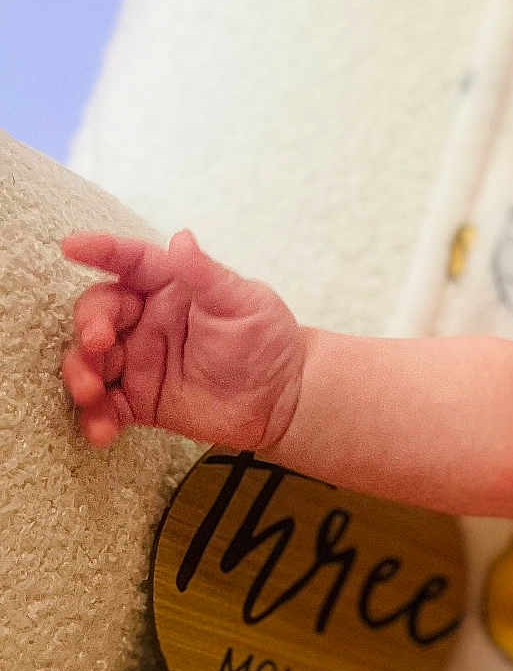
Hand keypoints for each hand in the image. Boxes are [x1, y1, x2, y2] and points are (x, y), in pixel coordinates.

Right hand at [60, 228, 304, 449]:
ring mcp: (139, 362)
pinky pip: (108, 408)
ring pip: (92, 362)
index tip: (71, 247)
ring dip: (81, 374)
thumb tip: (181, 239)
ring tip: (90, 391)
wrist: (283, 400)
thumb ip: (207, 275)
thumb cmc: (267, 341)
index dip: (101, 251)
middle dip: (89, 325)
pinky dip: (96, 419)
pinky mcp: (140, 401)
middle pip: (99, 313)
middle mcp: (145, 321)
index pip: (130, 263)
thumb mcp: (243, 303)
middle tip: (98, 342)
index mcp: (168, 288)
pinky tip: (100, 432)